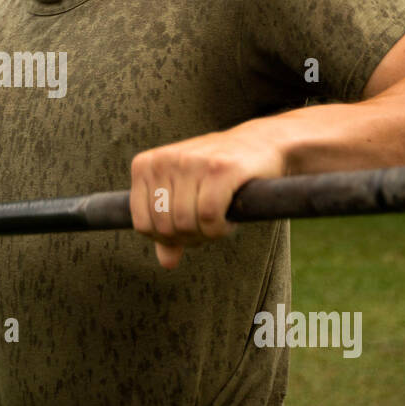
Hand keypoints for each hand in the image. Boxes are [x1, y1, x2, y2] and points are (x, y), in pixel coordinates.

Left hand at [129, 122, 288, 269]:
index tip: (189, 232)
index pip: (142, 224)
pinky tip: (230, 221)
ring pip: (186, 223)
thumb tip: (167, 262)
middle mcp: (163, 160)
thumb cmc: (218, 172)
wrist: (261, 143)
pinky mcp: (219, 167)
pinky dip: (220, 229)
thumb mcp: (186, 195)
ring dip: (207, 234)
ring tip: (220, 221)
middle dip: (189, 238)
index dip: (167, 239)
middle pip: (165, 227)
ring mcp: (190, 161)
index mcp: (145, 165)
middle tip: (209, 228)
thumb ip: (172, 226)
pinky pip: (209, 216)